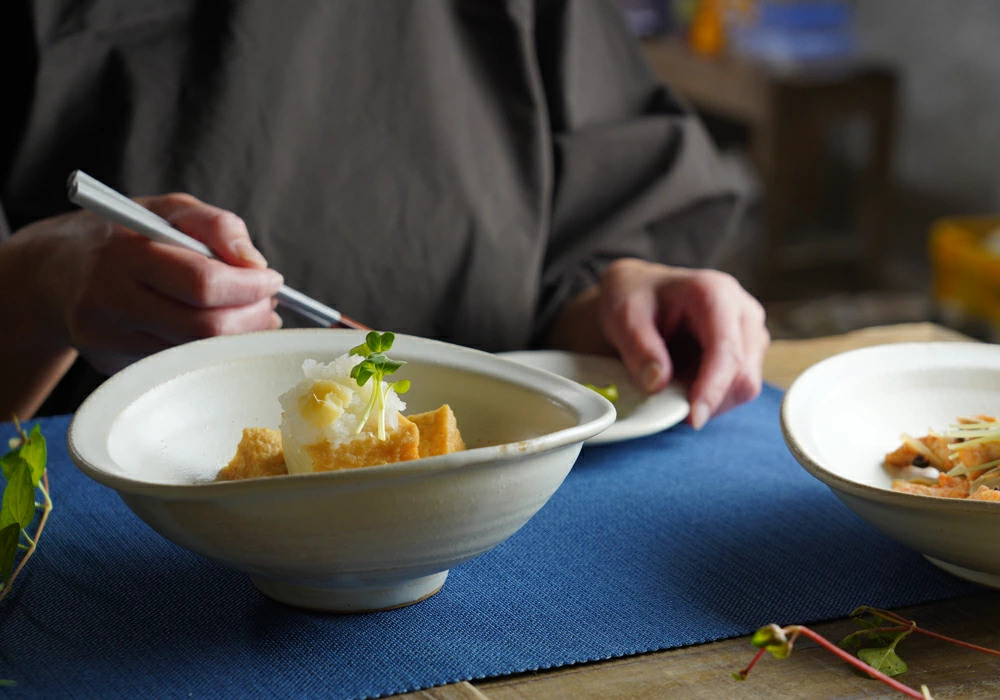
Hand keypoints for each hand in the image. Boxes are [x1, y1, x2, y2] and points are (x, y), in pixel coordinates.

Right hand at [16, 193, 283, 374]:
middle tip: (268, 305)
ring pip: (196, 353)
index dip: (249, 287)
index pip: (203, 283)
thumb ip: (217, 226)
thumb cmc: (124, 237)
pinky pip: (178, 365)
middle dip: (252, 318)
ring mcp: (108, 338)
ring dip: (239, 337)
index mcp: (127, 251)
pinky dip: (211, 351)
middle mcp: (111, 298)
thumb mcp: (169, 210)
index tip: (272, 280)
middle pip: (204, 327)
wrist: (52, 273)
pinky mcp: (112, 364)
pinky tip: (219, 333)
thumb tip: (256, 265)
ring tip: (251, 317)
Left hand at [548, 258, 768, 428]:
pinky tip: (683, 381)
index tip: (694, 419)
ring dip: (708, 398)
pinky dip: (709, 396)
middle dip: (707, 398)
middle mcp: (743, 312)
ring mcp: (750, 334)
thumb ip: (639, 348)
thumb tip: (658, 384)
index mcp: (716, 294)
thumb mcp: (623, 317)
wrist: (640, 294)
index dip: (713, 389)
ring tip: (671, 381)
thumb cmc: (633, 299)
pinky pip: (736, 390)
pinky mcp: (748, 353)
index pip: (726, 351)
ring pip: (743, 387)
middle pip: (742, 375)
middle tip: (666, 400)